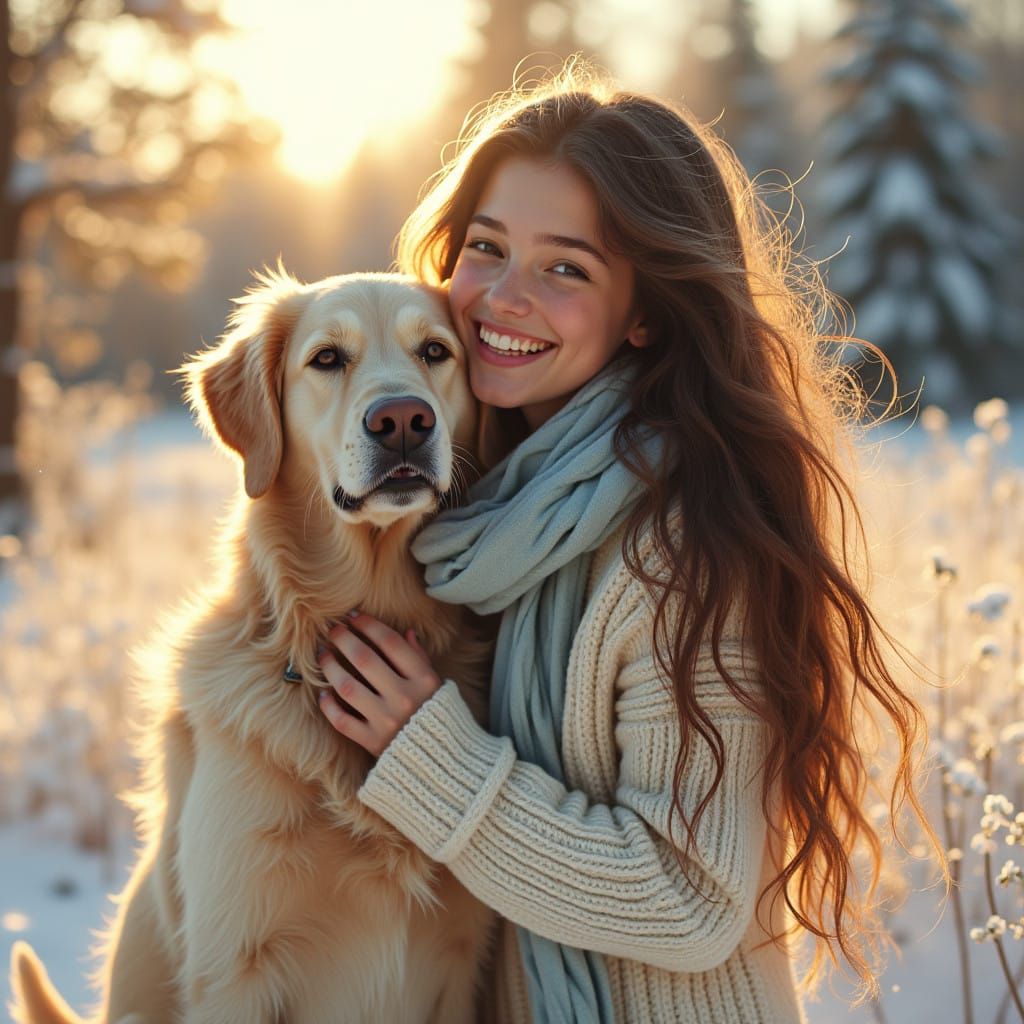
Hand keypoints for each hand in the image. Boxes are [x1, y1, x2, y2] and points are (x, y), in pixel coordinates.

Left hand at [317, 611, 441, 756]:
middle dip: (343, 639)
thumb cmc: (436, 715)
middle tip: (332, 630)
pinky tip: (323, 693)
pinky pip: (342, 720)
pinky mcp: (371, 742)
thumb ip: (420, 659)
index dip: (368, 625)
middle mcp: (405, 698)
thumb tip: (406, 632)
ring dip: (330, 667)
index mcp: (424, 680)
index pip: (391, 642)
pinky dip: (329, 706)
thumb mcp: (436, 685)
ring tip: (323, 655)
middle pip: (365, 659)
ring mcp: (386, 721)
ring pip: (348, 687)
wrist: (440, 762)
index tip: (353, 616)